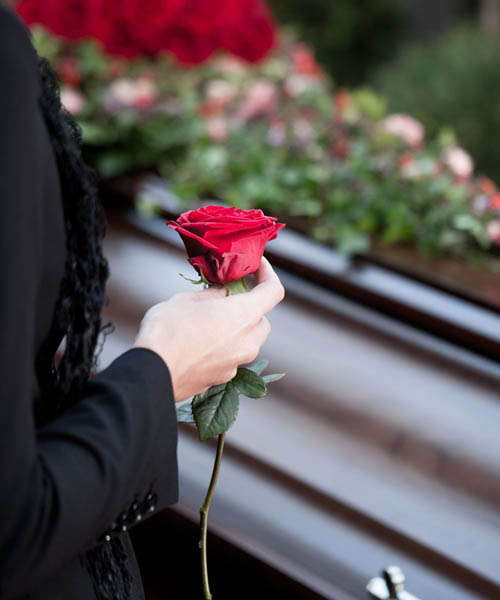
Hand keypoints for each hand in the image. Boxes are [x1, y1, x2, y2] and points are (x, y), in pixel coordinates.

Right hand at [133, 258, 284, 401]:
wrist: (152, 374)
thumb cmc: (167, 331)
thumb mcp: (187, 300)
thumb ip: (212, 294)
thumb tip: (223, 293)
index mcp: (244, 315)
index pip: (273, 291)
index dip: (268, 274)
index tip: (257, 266)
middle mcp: (248, 341)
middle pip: (262, 320)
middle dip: (249, 308)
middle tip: (226, 298)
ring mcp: (237, 363)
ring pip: (247, 341)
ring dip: (235, 329)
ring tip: (208, 321)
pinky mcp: (224, 378)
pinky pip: (231, 357)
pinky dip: (223, 347)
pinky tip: (199, 343)